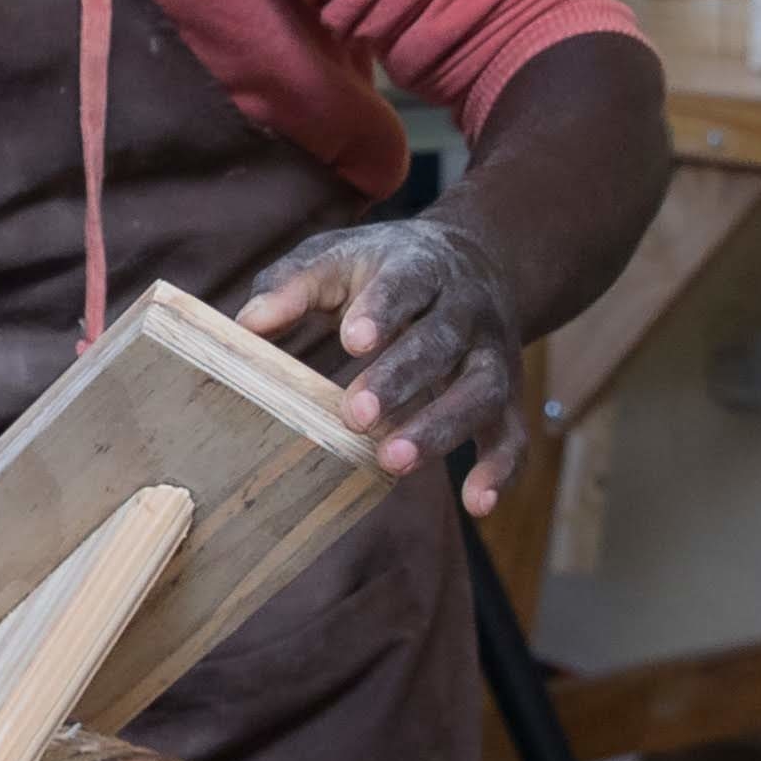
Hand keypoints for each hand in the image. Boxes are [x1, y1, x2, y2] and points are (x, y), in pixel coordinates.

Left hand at [239, 216, 526, 516]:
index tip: (352, 340)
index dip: (383, 311)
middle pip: (441, 341)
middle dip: (401, 379)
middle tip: (356, 416)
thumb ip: (294, 284)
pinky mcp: (507, 395)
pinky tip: (477, 503)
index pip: (406, 284)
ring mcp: (492, 353)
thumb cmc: (384, 268)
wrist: (475, 260)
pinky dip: (502, 469)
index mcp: (420, 266)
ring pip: (480, 389)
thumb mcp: (339, 257)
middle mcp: (465, 309)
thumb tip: (247, 324)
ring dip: (441, 428)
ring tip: (393, 461)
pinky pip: (513, 432)